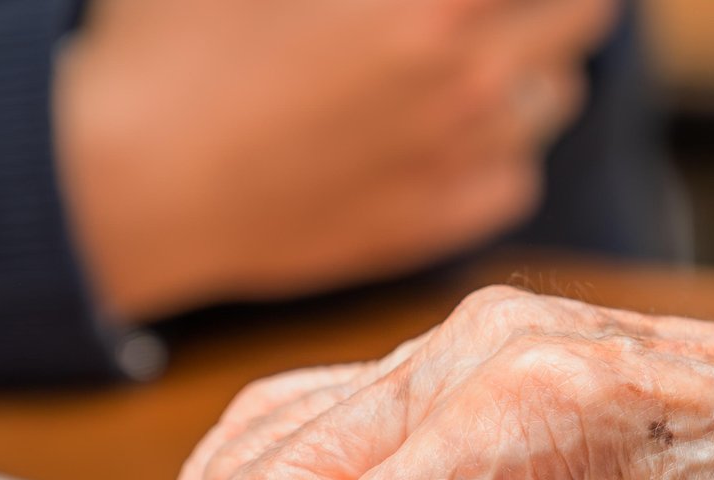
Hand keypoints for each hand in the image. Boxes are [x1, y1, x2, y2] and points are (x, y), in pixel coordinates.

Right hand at [55, 0, 616, 320]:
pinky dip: (495, 149)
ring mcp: (458, 155)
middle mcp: (470, 72)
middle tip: (490, 2)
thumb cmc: (169, 44)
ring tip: (467, 56)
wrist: (127, 185)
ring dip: (529, 65)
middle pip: (585, 13)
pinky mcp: (434, 223)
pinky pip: (515, 177)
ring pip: (557, 97)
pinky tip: (439, 132)